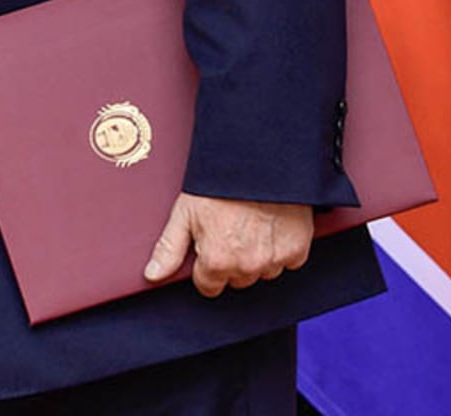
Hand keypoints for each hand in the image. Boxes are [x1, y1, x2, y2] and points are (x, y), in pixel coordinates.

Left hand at [144, 192, 313, 296]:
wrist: (258, 163)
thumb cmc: (218, 186)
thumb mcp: (184, 213)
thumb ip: (168, 249)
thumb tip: (153, 275)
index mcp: (217, 262)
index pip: (208, 286)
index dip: (205, 268)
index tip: (208, 249)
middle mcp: (247, 267)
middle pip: (236, 280)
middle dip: (230, 262)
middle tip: (228, 232)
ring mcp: (274, 260)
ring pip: (262, 272)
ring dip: (256, 258)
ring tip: (249, 226)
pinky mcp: (297, 250)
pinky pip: (286, 261)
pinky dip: (279, 249)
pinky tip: (269, 227)